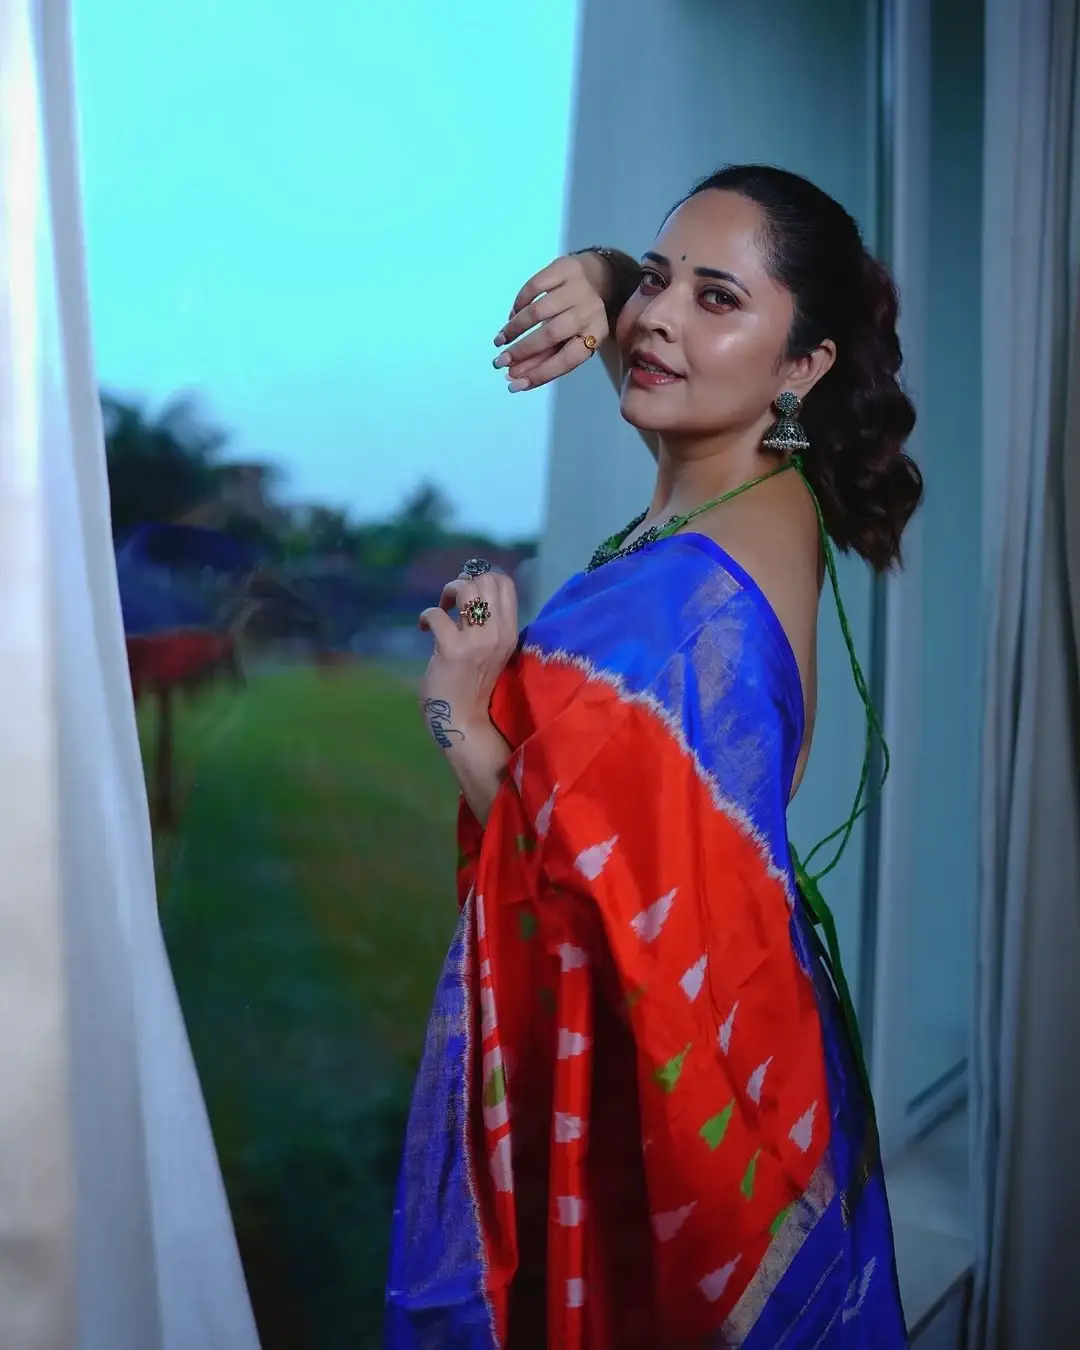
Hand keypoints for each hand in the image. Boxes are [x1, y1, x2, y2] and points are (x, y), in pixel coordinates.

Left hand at [418, 569, 518, 749]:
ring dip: (448, 593)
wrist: (463, 720)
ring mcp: (476, 641)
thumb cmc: (473, 685)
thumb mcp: (491, 649)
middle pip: (486, 580)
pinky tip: (423, 628)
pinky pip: (436, 614)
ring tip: (441, 610)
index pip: (505, 583)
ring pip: (466, 588)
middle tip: (452, 602)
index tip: (468, 595)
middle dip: (463, 582)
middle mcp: (498, 633)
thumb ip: (485, 623)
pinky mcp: (452, 649)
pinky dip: (426, 616)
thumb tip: (469, 590)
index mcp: (510, 632)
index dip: (483, 578)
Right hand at [491, 251, 613, 391]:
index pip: (567, 360)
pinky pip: (533, 287)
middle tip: (500, 362)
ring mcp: (576, 288)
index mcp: (596, 334)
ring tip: (500, 341)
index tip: (515, 384)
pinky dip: (519, 304)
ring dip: (515, 329)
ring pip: (538, 311)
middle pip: (551, 335)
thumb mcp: (571, 339)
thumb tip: (515, 378)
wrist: (597, 276)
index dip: (540, 374)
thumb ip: (546, 358)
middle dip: (522, 351)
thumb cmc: (580, 317)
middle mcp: (590, 310)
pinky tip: (512, 316)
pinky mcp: (562, 268)